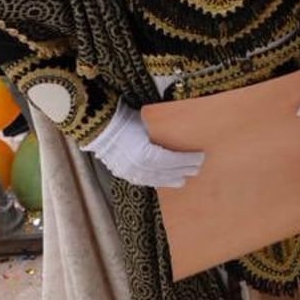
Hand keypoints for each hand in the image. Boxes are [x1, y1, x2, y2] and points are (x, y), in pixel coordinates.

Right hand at [83, 104, 205, 188]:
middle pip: (166, 172)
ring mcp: (129, 172)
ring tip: (183, 179)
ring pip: (155, 179)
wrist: (99, 126)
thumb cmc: (125, 119)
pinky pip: (143, 181)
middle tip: (198, 168)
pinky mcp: (123, 173)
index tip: (200, 157)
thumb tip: (183, 132)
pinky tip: (163, 181)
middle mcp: (138, 167)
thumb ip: (163, 131)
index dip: (187, 160)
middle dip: (183, 171)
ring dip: (170, 179)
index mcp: (145, 154)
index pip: (172, 161)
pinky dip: (156, 181)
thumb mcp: (148, 122)